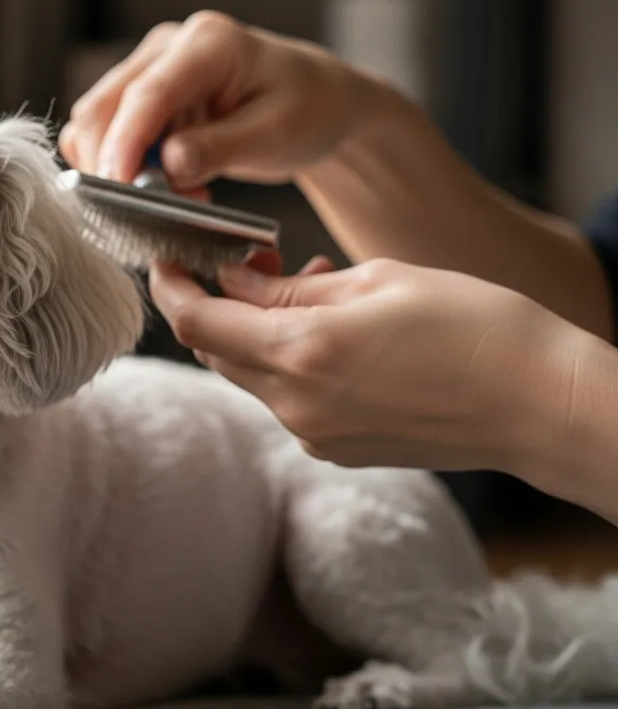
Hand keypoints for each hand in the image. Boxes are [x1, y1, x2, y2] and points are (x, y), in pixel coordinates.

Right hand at [58, 11, 382, 187]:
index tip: (117, 188)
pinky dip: (120, 166)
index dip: (124, 144)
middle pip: (103, 107)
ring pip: (96, 123)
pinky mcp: (140, 96)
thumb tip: (168, 165)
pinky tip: (161, 185)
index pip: (147, 94)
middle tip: (151, 210)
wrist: (315, 102)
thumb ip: (220, 148)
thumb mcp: (276, 134)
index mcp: (208, 43)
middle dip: (112, 164)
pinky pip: (106, 134)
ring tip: (173, 196)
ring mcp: (149, 69)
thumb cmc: (306, 110)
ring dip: (117, 169)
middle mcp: (168, 48)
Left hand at [148, 258, 577, 473]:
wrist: (540, 405)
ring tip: (316, 287)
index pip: (194, 322)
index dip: (171, 287)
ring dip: (259, 331)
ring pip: (250, 374)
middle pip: (215, 350)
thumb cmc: (473, 326)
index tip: (169, 259)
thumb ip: (289, 288)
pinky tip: (335, 335)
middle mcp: (296, 404)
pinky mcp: (335, 450)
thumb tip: (231, 282)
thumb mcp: (376, 281)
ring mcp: (314, 435)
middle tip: (258, 262)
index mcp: (301, 352)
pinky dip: (290, 362)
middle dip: (219, 304)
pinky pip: (286, 399)